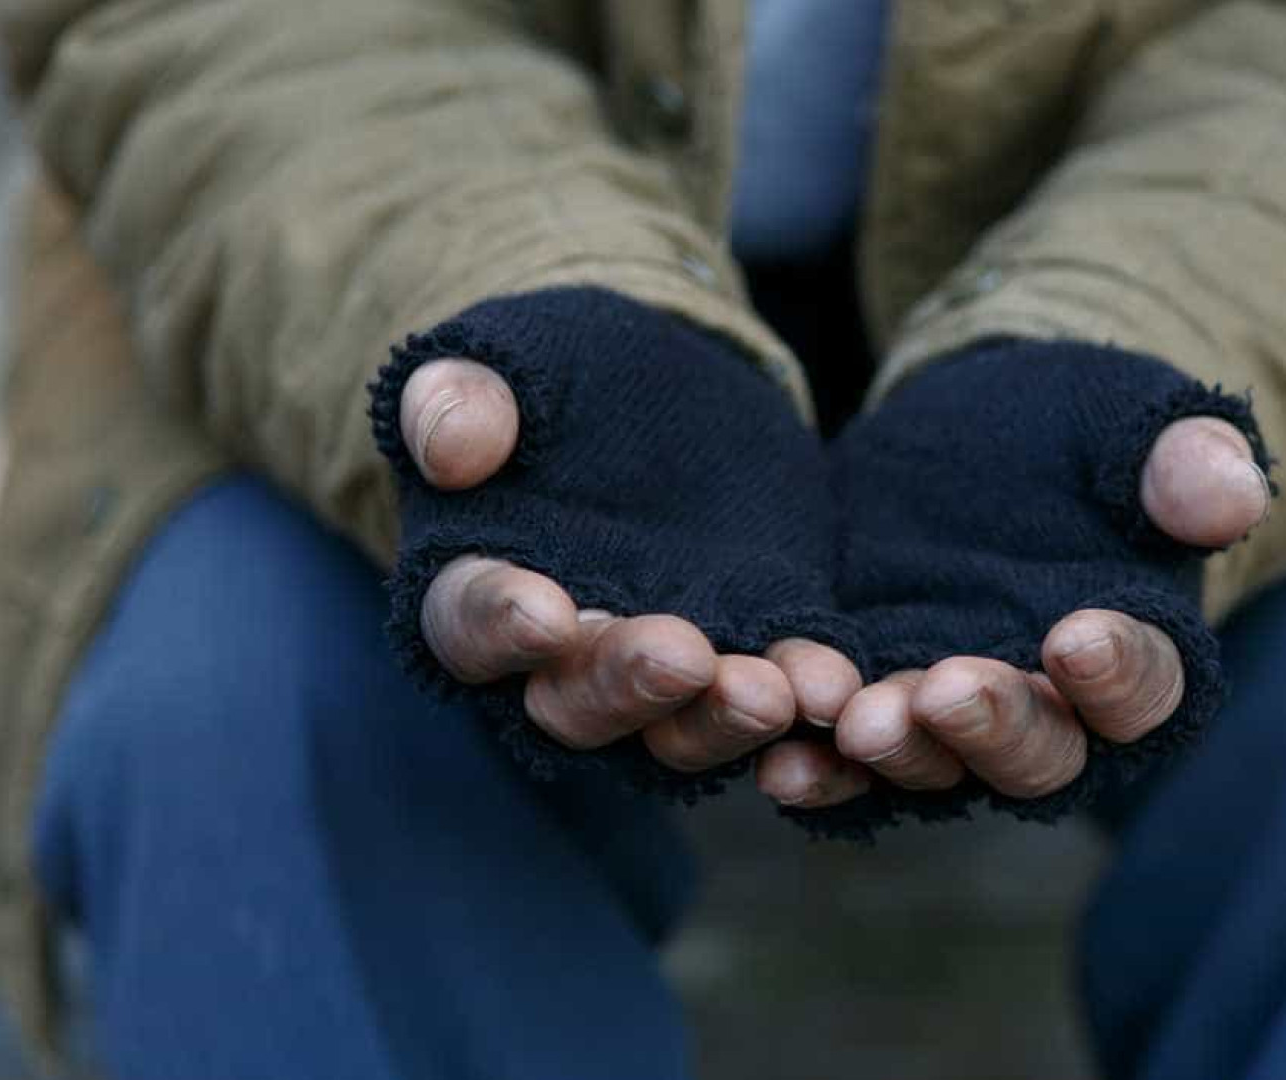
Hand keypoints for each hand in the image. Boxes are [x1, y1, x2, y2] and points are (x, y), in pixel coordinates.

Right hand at [398, 356, 860, 772]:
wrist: (665, 376)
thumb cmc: (555, 371)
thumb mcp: (508, 360)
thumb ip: (460, 399)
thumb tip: (452, 453)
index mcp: (482, 585)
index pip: (472, 622)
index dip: (502, 623)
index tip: (543, 612)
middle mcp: (566, 655)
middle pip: (579, 701)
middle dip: (629, 686)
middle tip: (683, 659)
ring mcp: (664, 664)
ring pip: (681, 724)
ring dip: (724, 717)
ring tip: (776, 692)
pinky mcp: (752, 642)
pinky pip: (776, 687)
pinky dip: (802, 691)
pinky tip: (833, 686)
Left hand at [756, 413, 1265, 807]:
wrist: (979, 428)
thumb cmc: (1082, 427)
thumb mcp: (1131, 420)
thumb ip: (1183, 460)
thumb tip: (1234, 493)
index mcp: (1137, 654)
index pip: (1146, 687)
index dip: (1118, 671)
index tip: (1079, 636)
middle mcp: (1053, 713)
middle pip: (1039, 754)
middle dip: (994, 728)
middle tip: (946, 690)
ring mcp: (956, 717)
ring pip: (938, 765)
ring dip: (900, 752)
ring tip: (859, 722)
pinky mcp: (874, 697)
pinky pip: (847, 757)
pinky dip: (820, 768)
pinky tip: (782, 759)